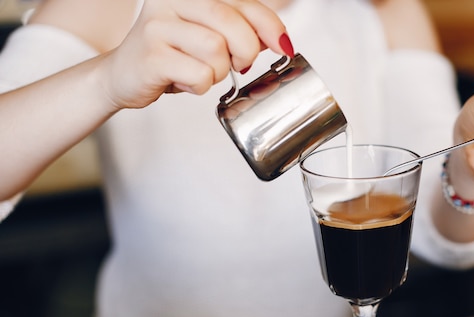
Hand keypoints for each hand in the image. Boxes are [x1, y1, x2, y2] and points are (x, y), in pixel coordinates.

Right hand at [96, 0, 292, 109]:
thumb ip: (240, 30)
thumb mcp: (208, 36)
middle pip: (230, 23)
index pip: (242, 3)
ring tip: (200, 72)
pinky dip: (199, 87)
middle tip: (238, 64)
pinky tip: (184, 81)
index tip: (284, 46)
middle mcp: (170, 1)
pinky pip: (199, 76)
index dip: (270, 25)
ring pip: (216, 52)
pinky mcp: (151, 56)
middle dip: (245, 51)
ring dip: (217, 73)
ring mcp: (157, 27)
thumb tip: (279, 39)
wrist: (123, 76)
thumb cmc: (172, 55)